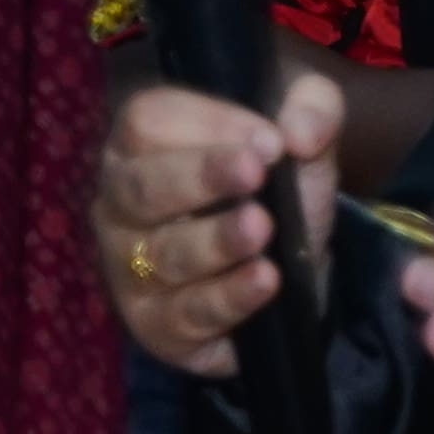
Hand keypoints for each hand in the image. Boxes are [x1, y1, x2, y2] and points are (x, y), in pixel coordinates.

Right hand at [93, 74, 338, 376]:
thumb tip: (299, 132)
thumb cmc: (274, 183)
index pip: (149, 122)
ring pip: (164, 256)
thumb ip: (313, 107)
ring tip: (262, 228)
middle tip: (254, 172)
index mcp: (140, 145)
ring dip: (216, 241)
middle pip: (141, 187)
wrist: (292, 265)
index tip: (269, 140)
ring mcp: (129, 269)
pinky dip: (228, 299)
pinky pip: (185, 315)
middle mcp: (120, 204)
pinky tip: (265, 280)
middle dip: (199, 178)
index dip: (206, 125)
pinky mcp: (156, 326)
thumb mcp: (302, 130)